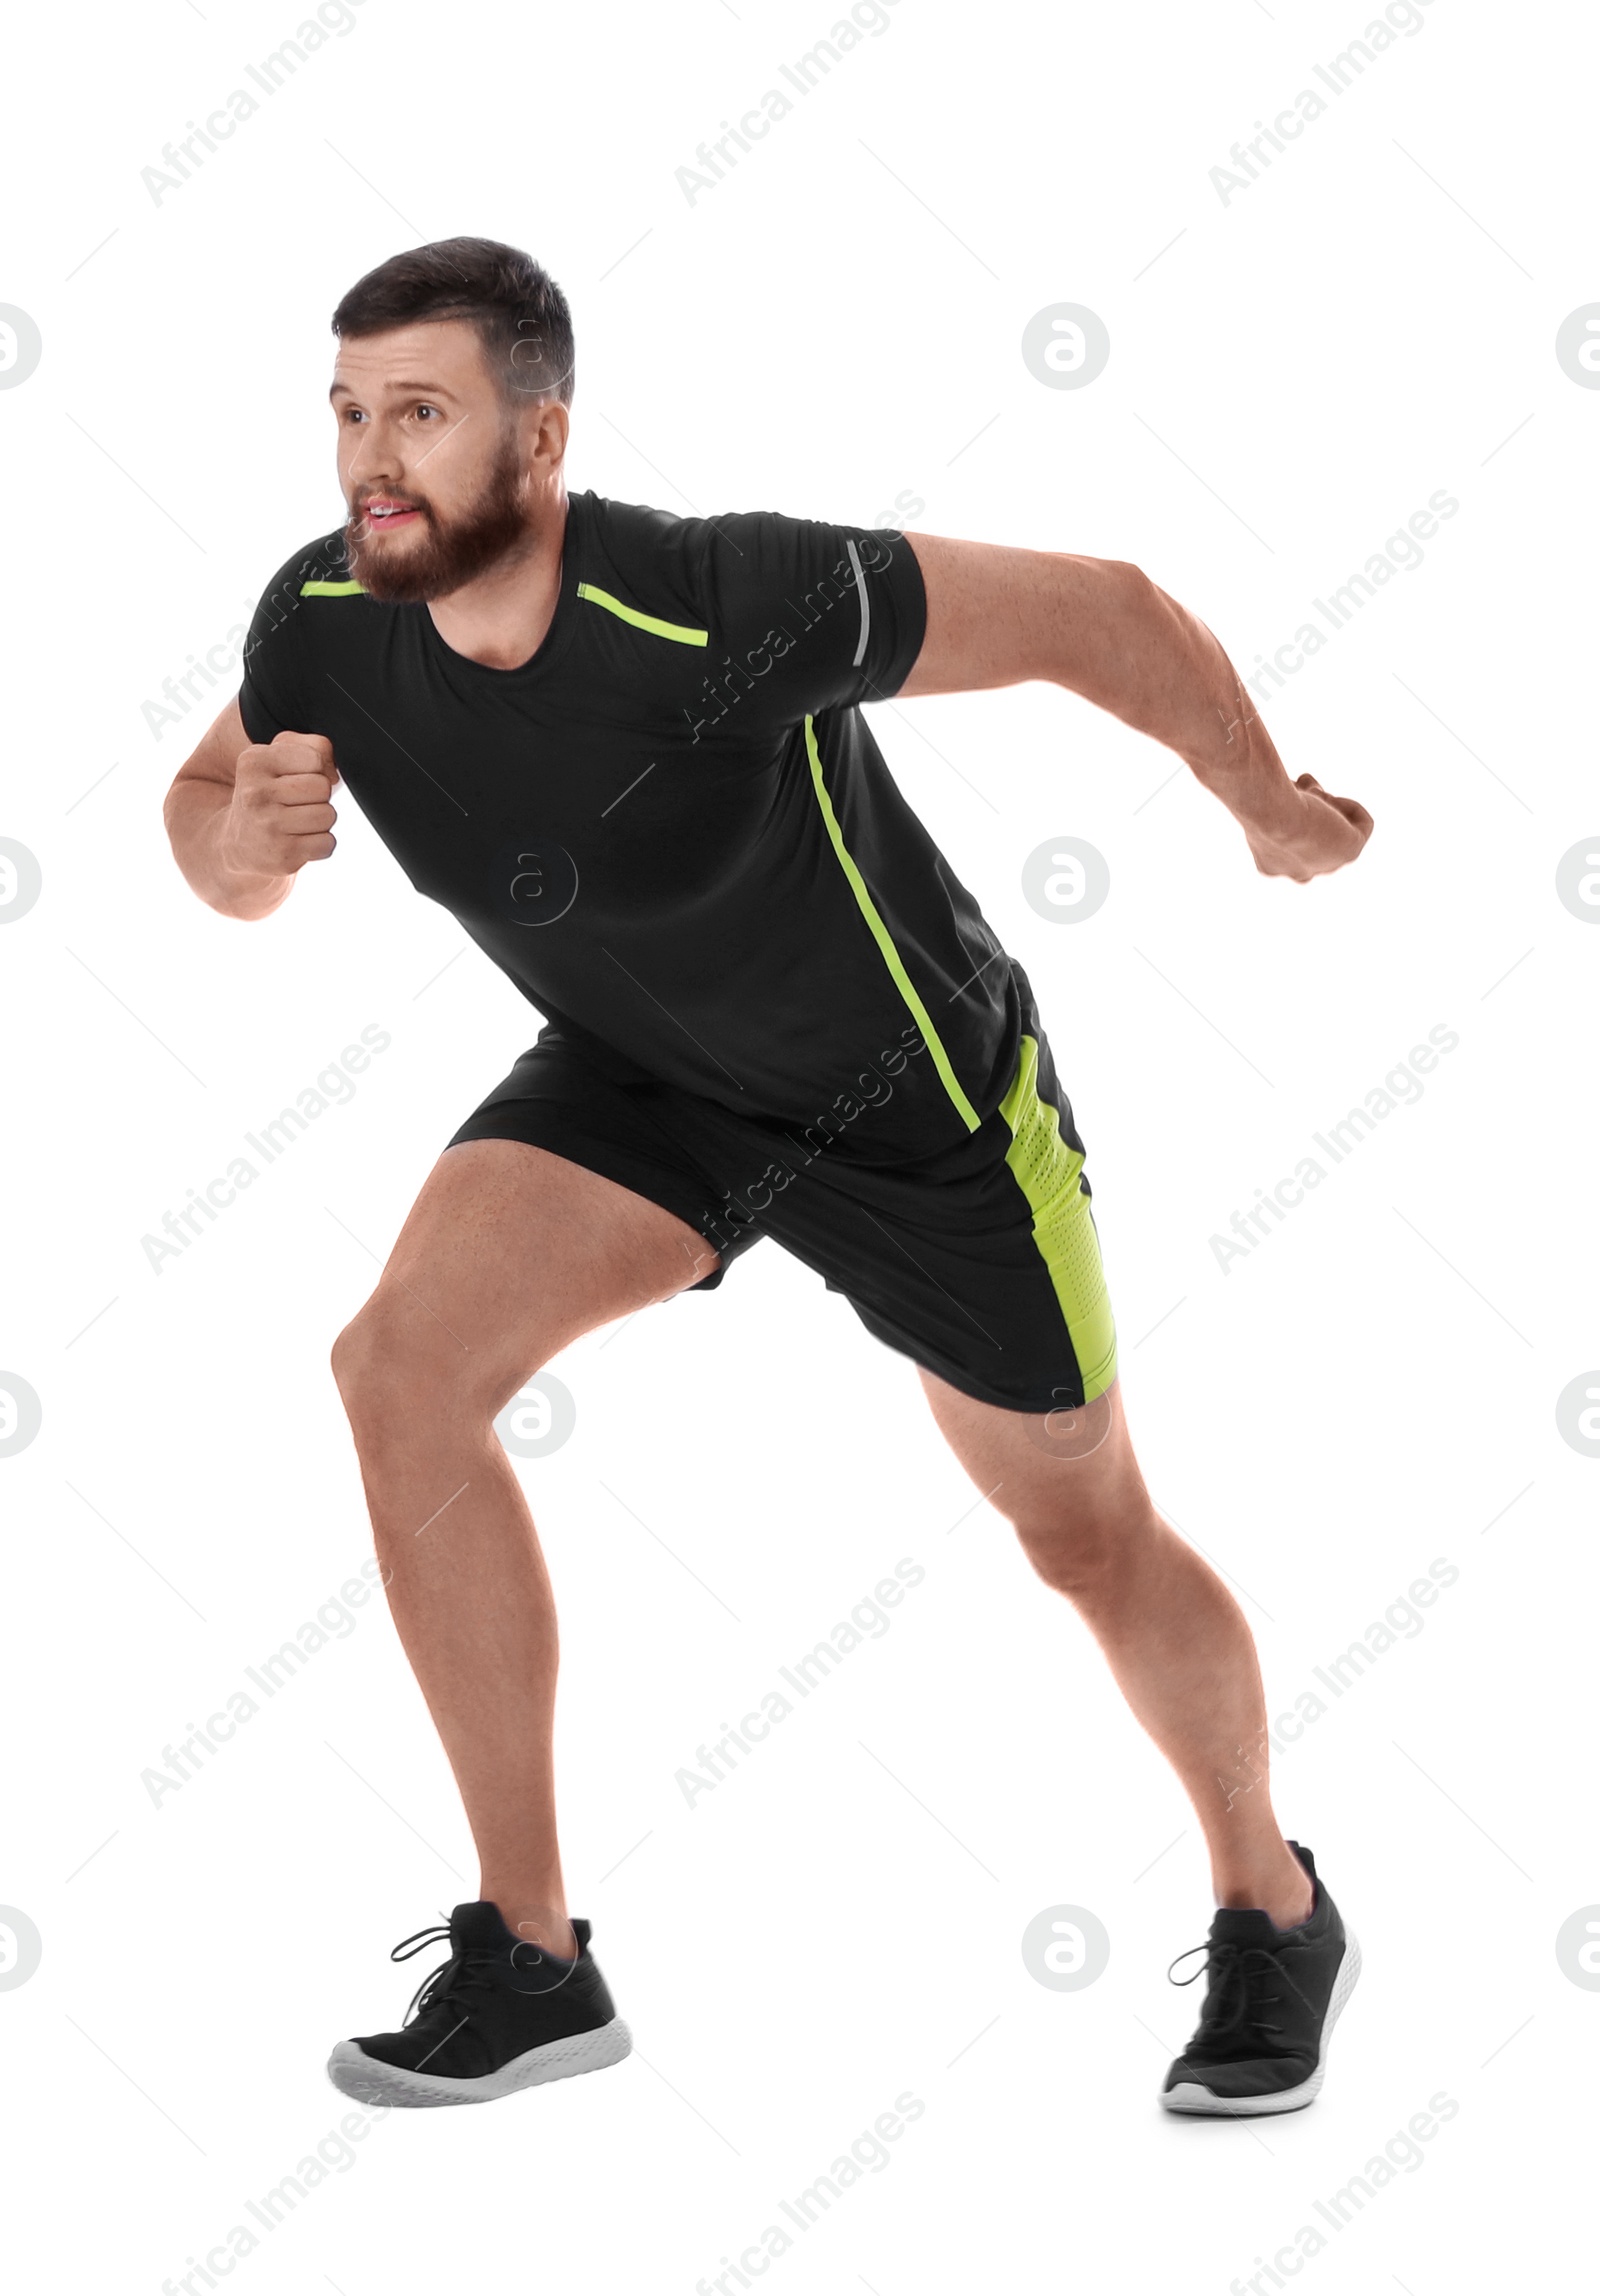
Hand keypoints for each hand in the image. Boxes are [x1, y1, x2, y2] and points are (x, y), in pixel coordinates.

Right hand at [221, 730, 339, 880]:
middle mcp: (255, 793)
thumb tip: (333, 771)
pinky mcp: (282, 856)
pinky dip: (321, 843)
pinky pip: (327, 844)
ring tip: (299, 821)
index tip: (296, 778)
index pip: (314, 758)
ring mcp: (268, 827)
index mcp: (253, 762)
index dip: (315, 769)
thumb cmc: (267, 793)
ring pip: (328, 815)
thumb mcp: (278, 758)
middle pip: (322, 787)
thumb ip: (312, 746)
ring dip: (321, 819)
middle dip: (319, 795)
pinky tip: (300, 840)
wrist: (240, 841)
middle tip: (298, 802)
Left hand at [1243, 773, 1372, 882]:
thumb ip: (1278, 799)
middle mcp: (1298, 872)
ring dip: (1328, 802)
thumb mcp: (1258, 798)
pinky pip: (1363, 825)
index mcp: (1270, 864)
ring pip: (1339, 828)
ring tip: (1311, 791)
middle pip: (1316, 831)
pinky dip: (1351, 805)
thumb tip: (1300, 788)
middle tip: (1304, 782)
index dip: (1295, 805)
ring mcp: (1325, 866)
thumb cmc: (1257, 800)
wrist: (1270, 814)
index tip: (1290, 786)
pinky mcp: (1349, 854)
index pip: (1291, 835)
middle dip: (1314, 803)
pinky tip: (1330, 799)